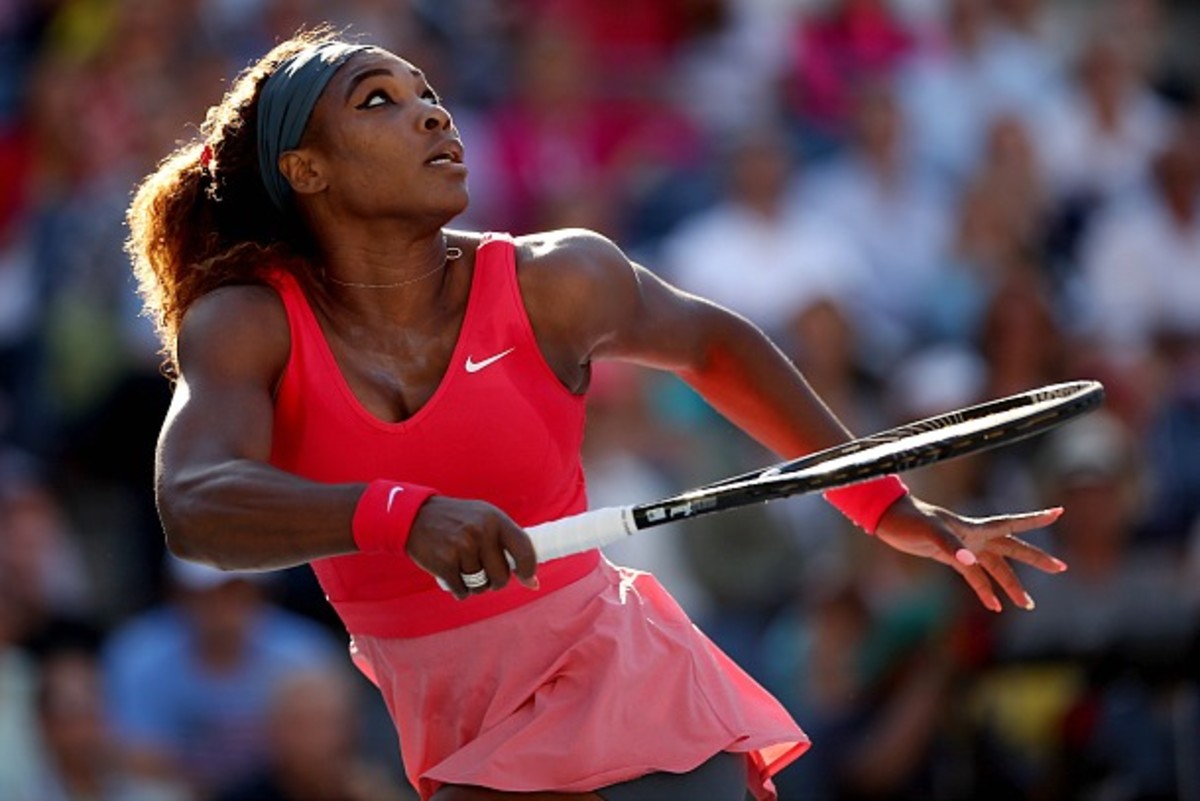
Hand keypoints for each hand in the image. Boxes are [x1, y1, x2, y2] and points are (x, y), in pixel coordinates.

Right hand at [406, 496, 538, 598]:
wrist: (416, 517)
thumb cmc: (458, 522)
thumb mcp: (485, 520)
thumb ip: (508, 546)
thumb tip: (533, 583)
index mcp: (496, 519)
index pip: (525, 549)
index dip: (528, 569)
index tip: (526, 579)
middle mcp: (481, 531)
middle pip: (502, 577)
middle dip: (494, 581)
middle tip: (481, 570)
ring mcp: (462, 546)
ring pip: (481, 586)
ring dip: (473, 584)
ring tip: (462, 567)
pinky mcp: (445, 562)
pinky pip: (462, 591)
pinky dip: (458, 588)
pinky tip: (450, 572)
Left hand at [874, 495, 1067, 611]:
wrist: (888, 520)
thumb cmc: (909, 520)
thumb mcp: (929, 532)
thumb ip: (950, 547)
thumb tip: (970, 564)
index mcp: (974, 527)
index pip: (1011, 523)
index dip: (1035, 519)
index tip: (1059, 512)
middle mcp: (974, 536)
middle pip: (1012, 549)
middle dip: (1036, 559)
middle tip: (1061, 568)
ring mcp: (964, 547)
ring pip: (996, 568)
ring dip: (1011, 585)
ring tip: (1027, 605)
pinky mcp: (951, 557)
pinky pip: (975, 577)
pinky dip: (985, 590)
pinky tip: (994, 606)